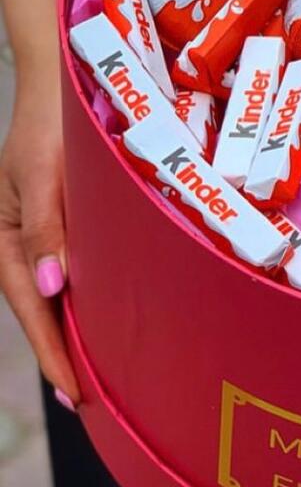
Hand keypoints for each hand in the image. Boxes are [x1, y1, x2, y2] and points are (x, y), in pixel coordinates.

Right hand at [0, 71, 78, 403]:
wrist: (63, 85)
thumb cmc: (51, 125)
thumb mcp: (43, 175)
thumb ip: (45, 228)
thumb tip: (49, 288)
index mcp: (6, 235)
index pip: (29, 306)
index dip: (51, 349)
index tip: (74, 391)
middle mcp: (23, 241)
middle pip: (41, 307)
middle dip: (62, 353)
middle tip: (89, 400)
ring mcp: (45, 232)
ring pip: (58, 292)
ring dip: (75, 330)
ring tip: (98, 374)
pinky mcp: (70, 221)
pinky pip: (76, 267)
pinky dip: (87, 297)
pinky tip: (104, 316)